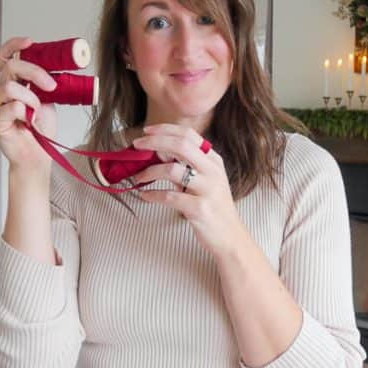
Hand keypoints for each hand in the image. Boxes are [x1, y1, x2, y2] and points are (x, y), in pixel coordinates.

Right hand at [0, 36, 57, 175]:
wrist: (37, 157)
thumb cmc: (40, 130)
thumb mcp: (46, 100)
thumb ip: (44, 83)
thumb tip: (57, 66)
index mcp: (9, 83)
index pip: (3, 57)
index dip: (14, 45)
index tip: (30, 42)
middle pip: (10, 67)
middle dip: (34, 72)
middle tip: (51, 85)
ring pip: (9, 87)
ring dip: (31, 98)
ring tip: (36, 112)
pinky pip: (11, 107)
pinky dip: (25, 113)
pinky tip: (28, 122)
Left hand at [131, 124, 246, 258]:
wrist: (230, 237)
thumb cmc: (213, 207)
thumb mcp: (203, 181)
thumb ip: (184, 165)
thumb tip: (157, 150)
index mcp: (213, 160)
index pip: (188, 134)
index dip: (165, 129)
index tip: (146, 131)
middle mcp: (213, 171)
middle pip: (180, 145)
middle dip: (154, 142)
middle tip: (136, 146)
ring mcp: (207, 190)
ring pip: (172, 169)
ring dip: (149, 171)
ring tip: (138, 177)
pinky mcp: (200, 209)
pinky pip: (169, 197)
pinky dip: (153, 194)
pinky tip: (145, 196)